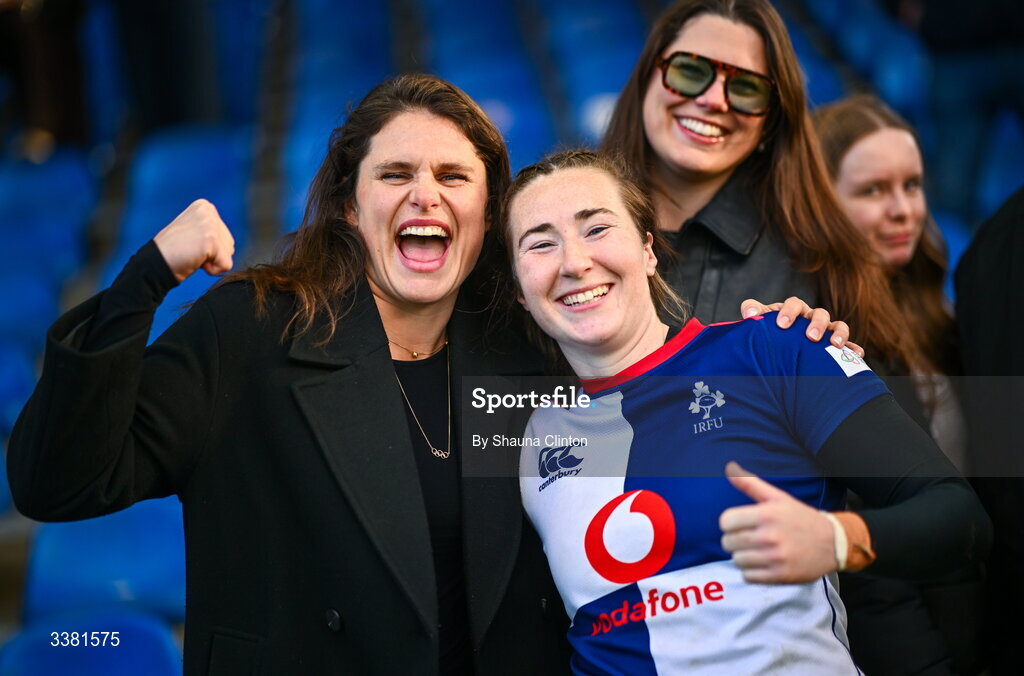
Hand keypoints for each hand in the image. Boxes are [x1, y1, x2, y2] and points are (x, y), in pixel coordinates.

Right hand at [153, 199, 234, 281]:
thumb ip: (210, 231)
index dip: (209, 248)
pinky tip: (194, 261)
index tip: (189, 245)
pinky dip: (212, 270)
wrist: (153, 264)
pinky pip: (226, 265)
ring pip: (228, 254)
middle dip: (212, 255)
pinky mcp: (211, 239)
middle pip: (229, 244)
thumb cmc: (173, 252)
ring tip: (191, 255)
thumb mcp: (193, 232)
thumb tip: (229, 244)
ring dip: (211, 261)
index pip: (225, 236)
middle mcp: (208, 210)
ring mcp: (210, 224)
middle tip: (189, 251)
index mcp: (204, 206)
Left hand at [719, 461, 836, 583]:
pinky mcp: (781, 576)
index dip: (729, 523)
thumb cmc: (801, 518)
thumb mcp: (778, 497)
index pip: (725, 522)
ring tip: (757, 551)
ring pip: (737, 561)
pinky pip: (748, 577)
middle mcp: (770, 536)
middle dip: (735, 540)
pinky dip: (752, 572)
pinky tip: (763, 563)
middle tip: (749, 538)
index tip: (740, 524)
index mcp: (766, 514)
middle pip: (728, 542)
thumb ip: (750, 484)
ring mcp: (775, 558)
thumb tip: (729, 468)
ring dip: (743, 557)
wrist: (833, 543)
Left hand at [739, 297, 864, 357]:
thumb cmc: (770, 333)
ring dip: (838, 333)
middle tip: (810, 337)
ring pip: (837, 325)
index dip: (789, 311)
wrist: (778, 351)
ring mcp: (826, 331)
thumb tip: (749, 313)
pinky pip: (849, 345)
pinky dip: (853, 348)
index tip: (781, 324)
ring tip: (835, 344)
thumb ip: (753, 312)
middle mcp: (811, 318)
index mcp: (794, 310)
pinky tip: (858, 355)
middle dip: (816, 324)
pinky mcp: (835, 346)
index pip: (794, 303)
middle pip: (819, 313)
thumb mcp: (761, 323)